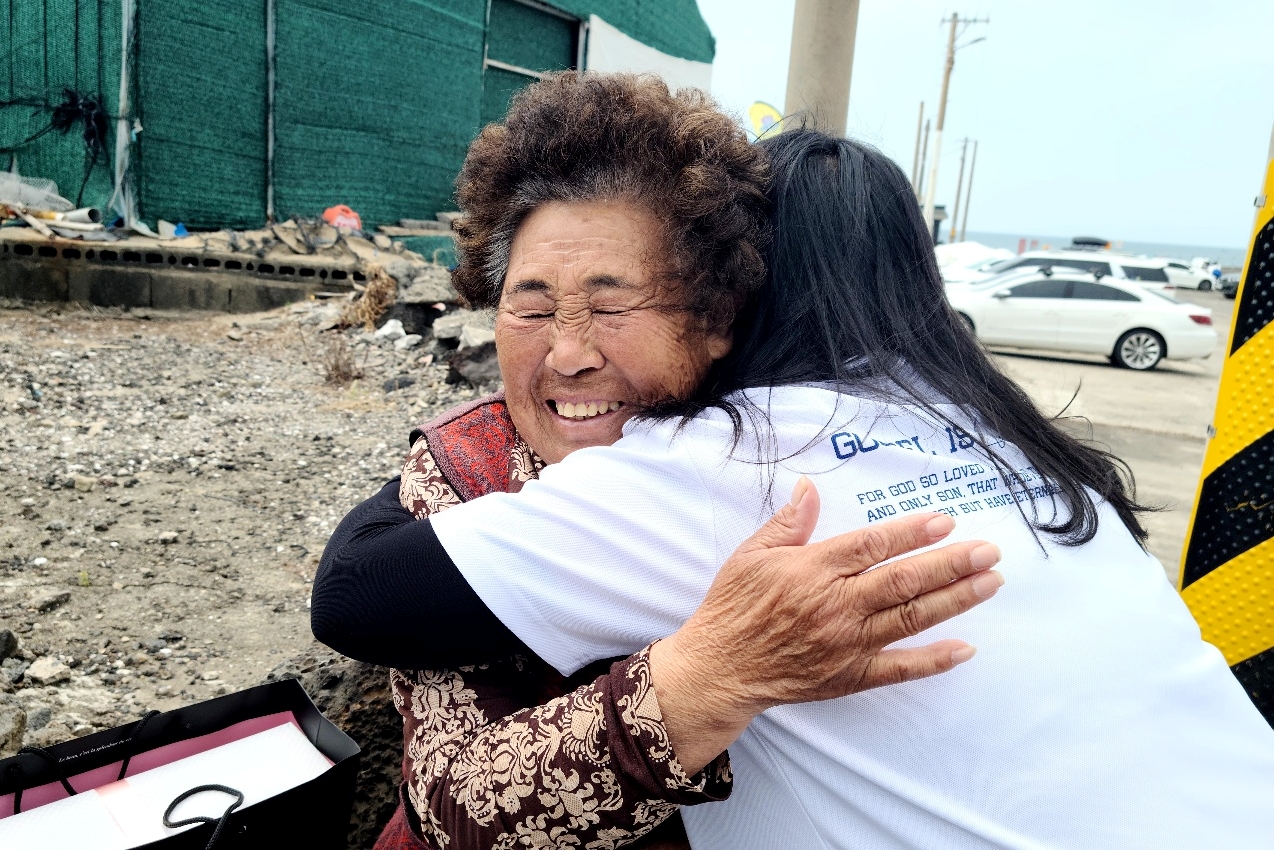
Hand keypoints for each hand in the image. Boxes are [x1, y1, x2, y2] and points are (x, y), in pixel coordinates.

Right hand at [650, 477, 1001, 772]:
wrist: (721, 668)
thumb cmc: (734, 606)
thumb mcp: (752, 554)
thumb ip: (789, 522)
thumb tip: (809, 486)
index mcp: (813, 570)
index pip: (872, 546)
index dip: (911, 532)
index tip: (945, 521)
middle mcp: (836, 605)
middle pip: (904, 580)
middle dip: (951, 563)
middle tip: (989, 551)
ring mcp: (847, 643)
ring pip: (911, 618)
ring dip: (954, 600)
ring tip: (989, 582)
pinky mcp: (850, 676)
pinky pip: (900, 668)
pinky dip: (934, 660)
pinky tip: (965, 648)